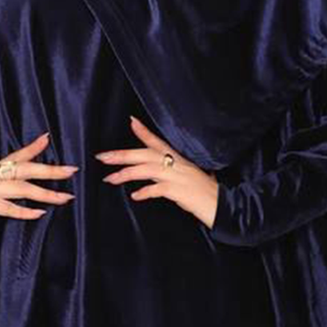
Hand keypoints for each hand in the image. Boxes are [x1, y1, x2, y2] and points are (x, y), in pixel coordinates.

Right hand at [0, 132, 77, 225]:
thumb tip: (17, 184)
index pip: (15, 155)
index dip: (32, 147)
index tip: (48, 138)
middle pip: (25, 169)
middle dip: (50, 170)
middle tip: (71, 170)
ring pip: (22, 189)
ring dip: (45, 193)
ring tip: (65, 197)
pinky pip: (8, 208)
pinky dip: (24, 211)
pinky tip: (39, 213)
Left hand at [95, 114, 219, 227]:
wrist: (223, 206)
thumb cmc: (206, 193)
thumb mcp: (189, 177)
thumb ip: (174, 172)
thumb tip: (155, 177)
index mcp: (179, 159)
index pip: (158, 142)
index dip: (144, 132)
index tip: (131, 121)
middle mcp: (177, 164)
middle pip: (145, 154)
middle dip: (122, 155)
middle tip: (102, 157)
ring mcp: (178, 177)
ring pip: (147, 170)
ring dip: (126, 174)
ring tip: (110, 179)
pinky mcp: (180, 191)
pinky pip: (158, 189)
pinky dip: (145, 192)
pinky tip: (135, 196)